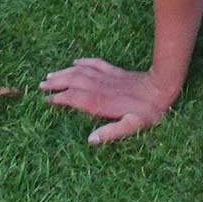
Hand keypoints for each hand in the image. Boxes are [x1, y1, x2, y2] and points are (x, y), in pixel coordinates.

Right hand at [39, 58, 173, 145]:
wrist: (161, 87)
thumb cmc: (147, 112)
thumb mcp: (132, 127)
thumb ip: (111, 132)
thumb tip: (90, 140)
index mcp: (101, 102)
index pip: (74, 98)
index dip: (59, 99)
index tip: (46, 100)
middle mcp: (100, 87)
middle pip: (73, 81)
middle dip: (56, 82)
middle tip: (41, 85)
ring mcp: (107, 77)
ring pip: (81, 71)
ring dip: (65, 72)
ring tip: (50, 74)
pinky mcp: (114, 70)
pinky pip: (95, 63)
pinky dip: (83, 61)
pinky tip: (75, 61)